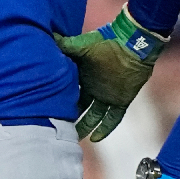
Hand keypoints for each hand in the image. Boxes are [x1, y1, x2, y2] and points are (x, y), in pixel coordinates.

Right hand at [55, 6, 166, 140]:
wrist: (133, 44)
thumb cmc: (105, 43)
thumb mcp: (80, 44)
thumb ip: (63, 44)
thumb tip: (46, 39)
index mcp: (82, 75)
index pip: (68, 92)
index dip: (60, 101)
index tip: (48, 112)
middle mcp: (93, 87)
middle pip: (79, 107)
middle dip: (70, 118)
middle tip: (59, 130)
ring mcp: (107, 95)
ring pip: (94, 116)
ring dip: (86, 127)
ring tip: (75, 139)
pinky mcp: (121, 100)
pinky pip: (113, 118)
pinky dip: (105, 128)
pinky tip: (96, 139)